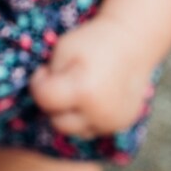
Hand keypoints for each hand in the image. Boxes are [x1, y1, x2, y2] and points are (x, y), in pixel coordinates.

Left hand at [29, 15, 152, 137]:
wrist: (132, 39)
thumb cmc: (93, 41)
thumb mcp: (62, 49)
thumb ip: (50, 77)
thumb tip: (45, 99)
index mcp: (83, 91)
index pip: (44, 100)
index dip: (39, 83)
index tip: (44, 71)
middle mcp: (99, 113)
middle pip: (58, 122)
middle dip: (54, 103)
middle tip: (62, 81)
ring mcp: (112, 121)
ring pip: (77, 130)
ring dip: (72, 115)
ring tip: (79, 89)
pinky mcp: (122, 124)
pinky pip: (95, 128)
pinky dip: (90, 116)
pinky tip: (95, 95)